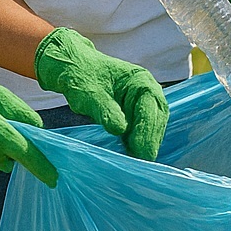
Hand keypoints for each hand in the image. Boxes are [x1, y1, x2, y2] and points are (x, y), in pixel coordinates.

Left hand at [34, 27, 168, 160]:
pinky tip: (130, 154)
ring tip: (135, 162)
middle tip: (140, 163)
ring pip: (152, 125)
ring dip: (145, 143)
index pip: (151, 109)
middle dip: (150, 141)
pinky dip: (138, 141)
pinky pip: (142, 128)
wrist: (73, 67)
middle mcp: (147, 90)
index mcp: (140, 80)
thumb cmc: (81, 77)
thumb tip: (121, 130)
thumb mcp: (90, 94)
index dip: (147, 132)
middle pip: (156, 118)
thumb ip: (106, 110)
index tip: (140, 153)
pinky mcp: (134, 112)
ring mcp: (142, 101)